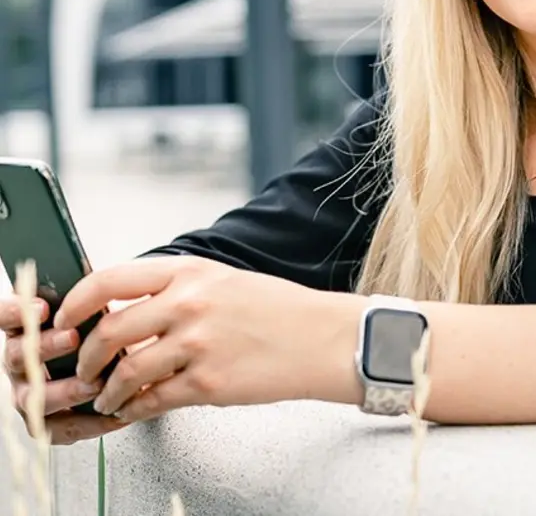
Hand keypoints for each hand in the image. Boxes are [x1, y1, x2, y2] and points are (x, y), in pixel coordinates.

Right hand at [1, 296, 129, 445]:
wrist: (120, 360)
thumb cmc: (103, 329)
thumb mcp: (95, 308)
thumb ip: (87, 299)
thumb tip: (98, 284)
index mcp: (25, 328)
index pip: (5, 316)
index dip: (14, 313)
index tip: (40, 307)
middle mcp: (21, 361)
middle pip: (18, 356)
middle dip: (45, 347)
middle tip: (72, 338)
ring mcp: (29, 391)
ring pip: (32, 397)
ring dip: (64, 390)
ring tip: (93, 384)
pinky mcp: (46, 420)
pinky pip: (58, 428)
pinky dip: (86, 422)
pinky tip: (111, 415)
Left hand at [54, 256, 358, 422]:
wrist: (324, 338)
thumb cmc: (278, 309)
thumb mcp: (224, 280)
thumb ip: (176, 288)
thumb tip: (125, 308)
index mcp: (190, 272)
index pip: (109, 279)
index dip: (76, 303)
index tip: (67, 319)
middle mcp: (190, 303)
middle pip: (109, 330)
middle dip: (86, 357)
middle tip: (85, 369)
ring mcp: (198, 344)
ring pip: (125, 372)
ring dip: (107, 390)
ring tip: (107, 397)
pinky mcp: (209, 383)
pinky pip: (152, 400)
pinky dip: (134, 409)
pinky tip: (136, 408)